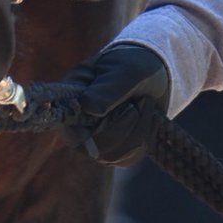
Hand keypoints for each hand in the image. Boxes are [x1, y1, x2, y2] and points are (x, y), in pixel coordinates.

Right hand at [59, 43, 170, 165]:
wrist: (151, 71)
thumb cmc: (132, 64)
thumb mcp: (124, 71)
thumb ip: (107, 90)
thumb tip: (88, 108)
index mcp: (71, 101)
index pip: (71, 131)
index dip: (96, 133)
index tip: (128, 109)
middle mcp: (78, 126)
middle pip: (98, 149)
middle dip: (128, 125)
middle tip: (142, 98)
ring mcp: (96, 141)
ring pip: (117, 156)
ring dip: (140, 129)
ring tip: (146, 102)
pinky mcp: (115, 150)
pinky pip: (131, 158)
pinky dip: (146, 136)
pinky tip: (149, 116)